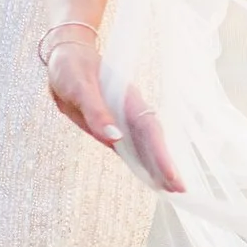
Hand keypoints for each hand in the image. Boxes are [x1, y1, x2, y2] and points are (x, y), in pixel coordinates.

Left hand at [42, 30, 184, 193]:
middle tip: (180, 190)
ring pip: (144, 145)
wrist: (65, 55)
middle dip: (166, 164)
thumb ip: (96, 112)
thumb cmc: (71, 68)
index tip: (173, 175)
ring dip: (156, 166)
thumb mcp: (79, 88)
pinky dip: (140, 161)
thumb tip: (115, 139)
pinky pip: (130, 146)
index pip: (149, 130)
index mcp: (126, 100)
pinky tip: (149, 176)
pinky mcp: (112, 126)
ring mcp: (122, 119)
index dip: (162, 154)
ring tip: (171, 189)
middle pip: (153, 140)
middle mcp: (128, 111)